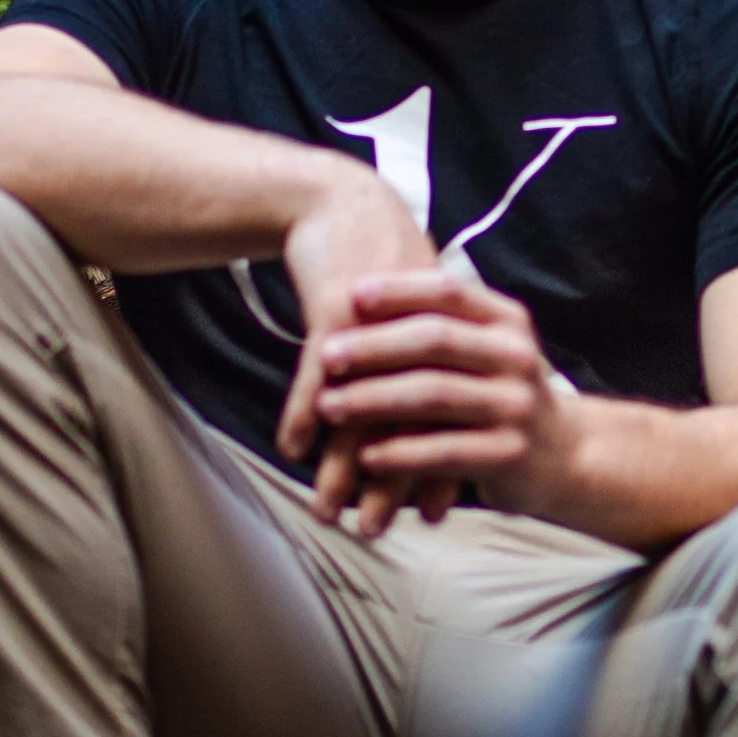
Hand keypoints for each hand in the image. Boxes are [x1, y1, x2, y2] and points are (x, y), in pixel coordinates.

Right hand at [276, 173, 437, 520]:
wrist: (341, 205)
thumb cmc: (376, 265)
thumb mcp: (416, 313)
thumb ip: (428, 367)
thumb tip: (434, 416)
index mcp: (446, 347)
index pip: (447, 423)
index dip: (438, 468)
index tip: (433, 512)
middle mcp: (418, 345)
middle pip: (405, 429)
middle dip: (388, 485)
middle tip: (377, 531)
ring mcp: (377, 334)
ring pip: (359, 416)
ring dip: (339, 467)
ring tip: (328, 509)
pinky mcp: (335, 320)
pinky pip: (315, 380)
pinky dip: (301, 417)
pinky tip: (290, 451)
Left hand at [306, 260, 574, 537]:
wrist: (568, 456)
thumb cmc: (503, 395)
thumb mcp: (486, 350)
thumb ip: (440, 327)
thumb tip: (354, 299)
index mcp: (507, 322)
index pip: (448, 291)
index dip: (397, 290)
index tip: (350, 293)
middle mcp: (516, 357)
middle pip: (434, 340)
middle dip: (373, 347)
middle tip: (325, 356)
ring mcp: (516, 406)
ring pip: (433, 396)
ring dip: (373, 400)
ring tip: (328, 407)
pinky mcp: (509, 455)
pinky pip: (443, 451)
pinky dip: (399, 452)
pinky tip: (366, 456)